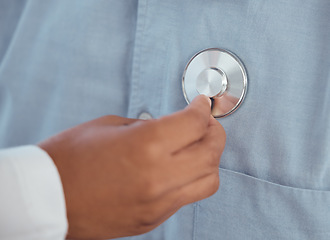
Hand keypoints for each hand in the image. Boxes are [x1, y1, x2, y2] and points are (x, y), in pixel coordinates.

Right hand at [38, 95, 225, 239]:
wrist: (47, 197)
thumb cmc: (68, 158)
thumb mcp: (110, 126)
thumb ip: (149, 126)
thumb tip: (173, 128)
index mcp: (146, 145)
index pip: (196, 123)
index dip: (203, 109)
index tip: (202, 105)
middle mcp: (158, 176)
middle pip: (211, 152)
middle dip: (215, 132)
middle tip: (206, 123)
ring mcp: (157, 203)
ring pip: (209, 180)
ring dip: (209, 160)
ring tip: (197, 147)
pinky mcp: (152, 219)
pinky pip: (187, 198)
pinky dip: (191, 179)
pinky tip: (178, 168)